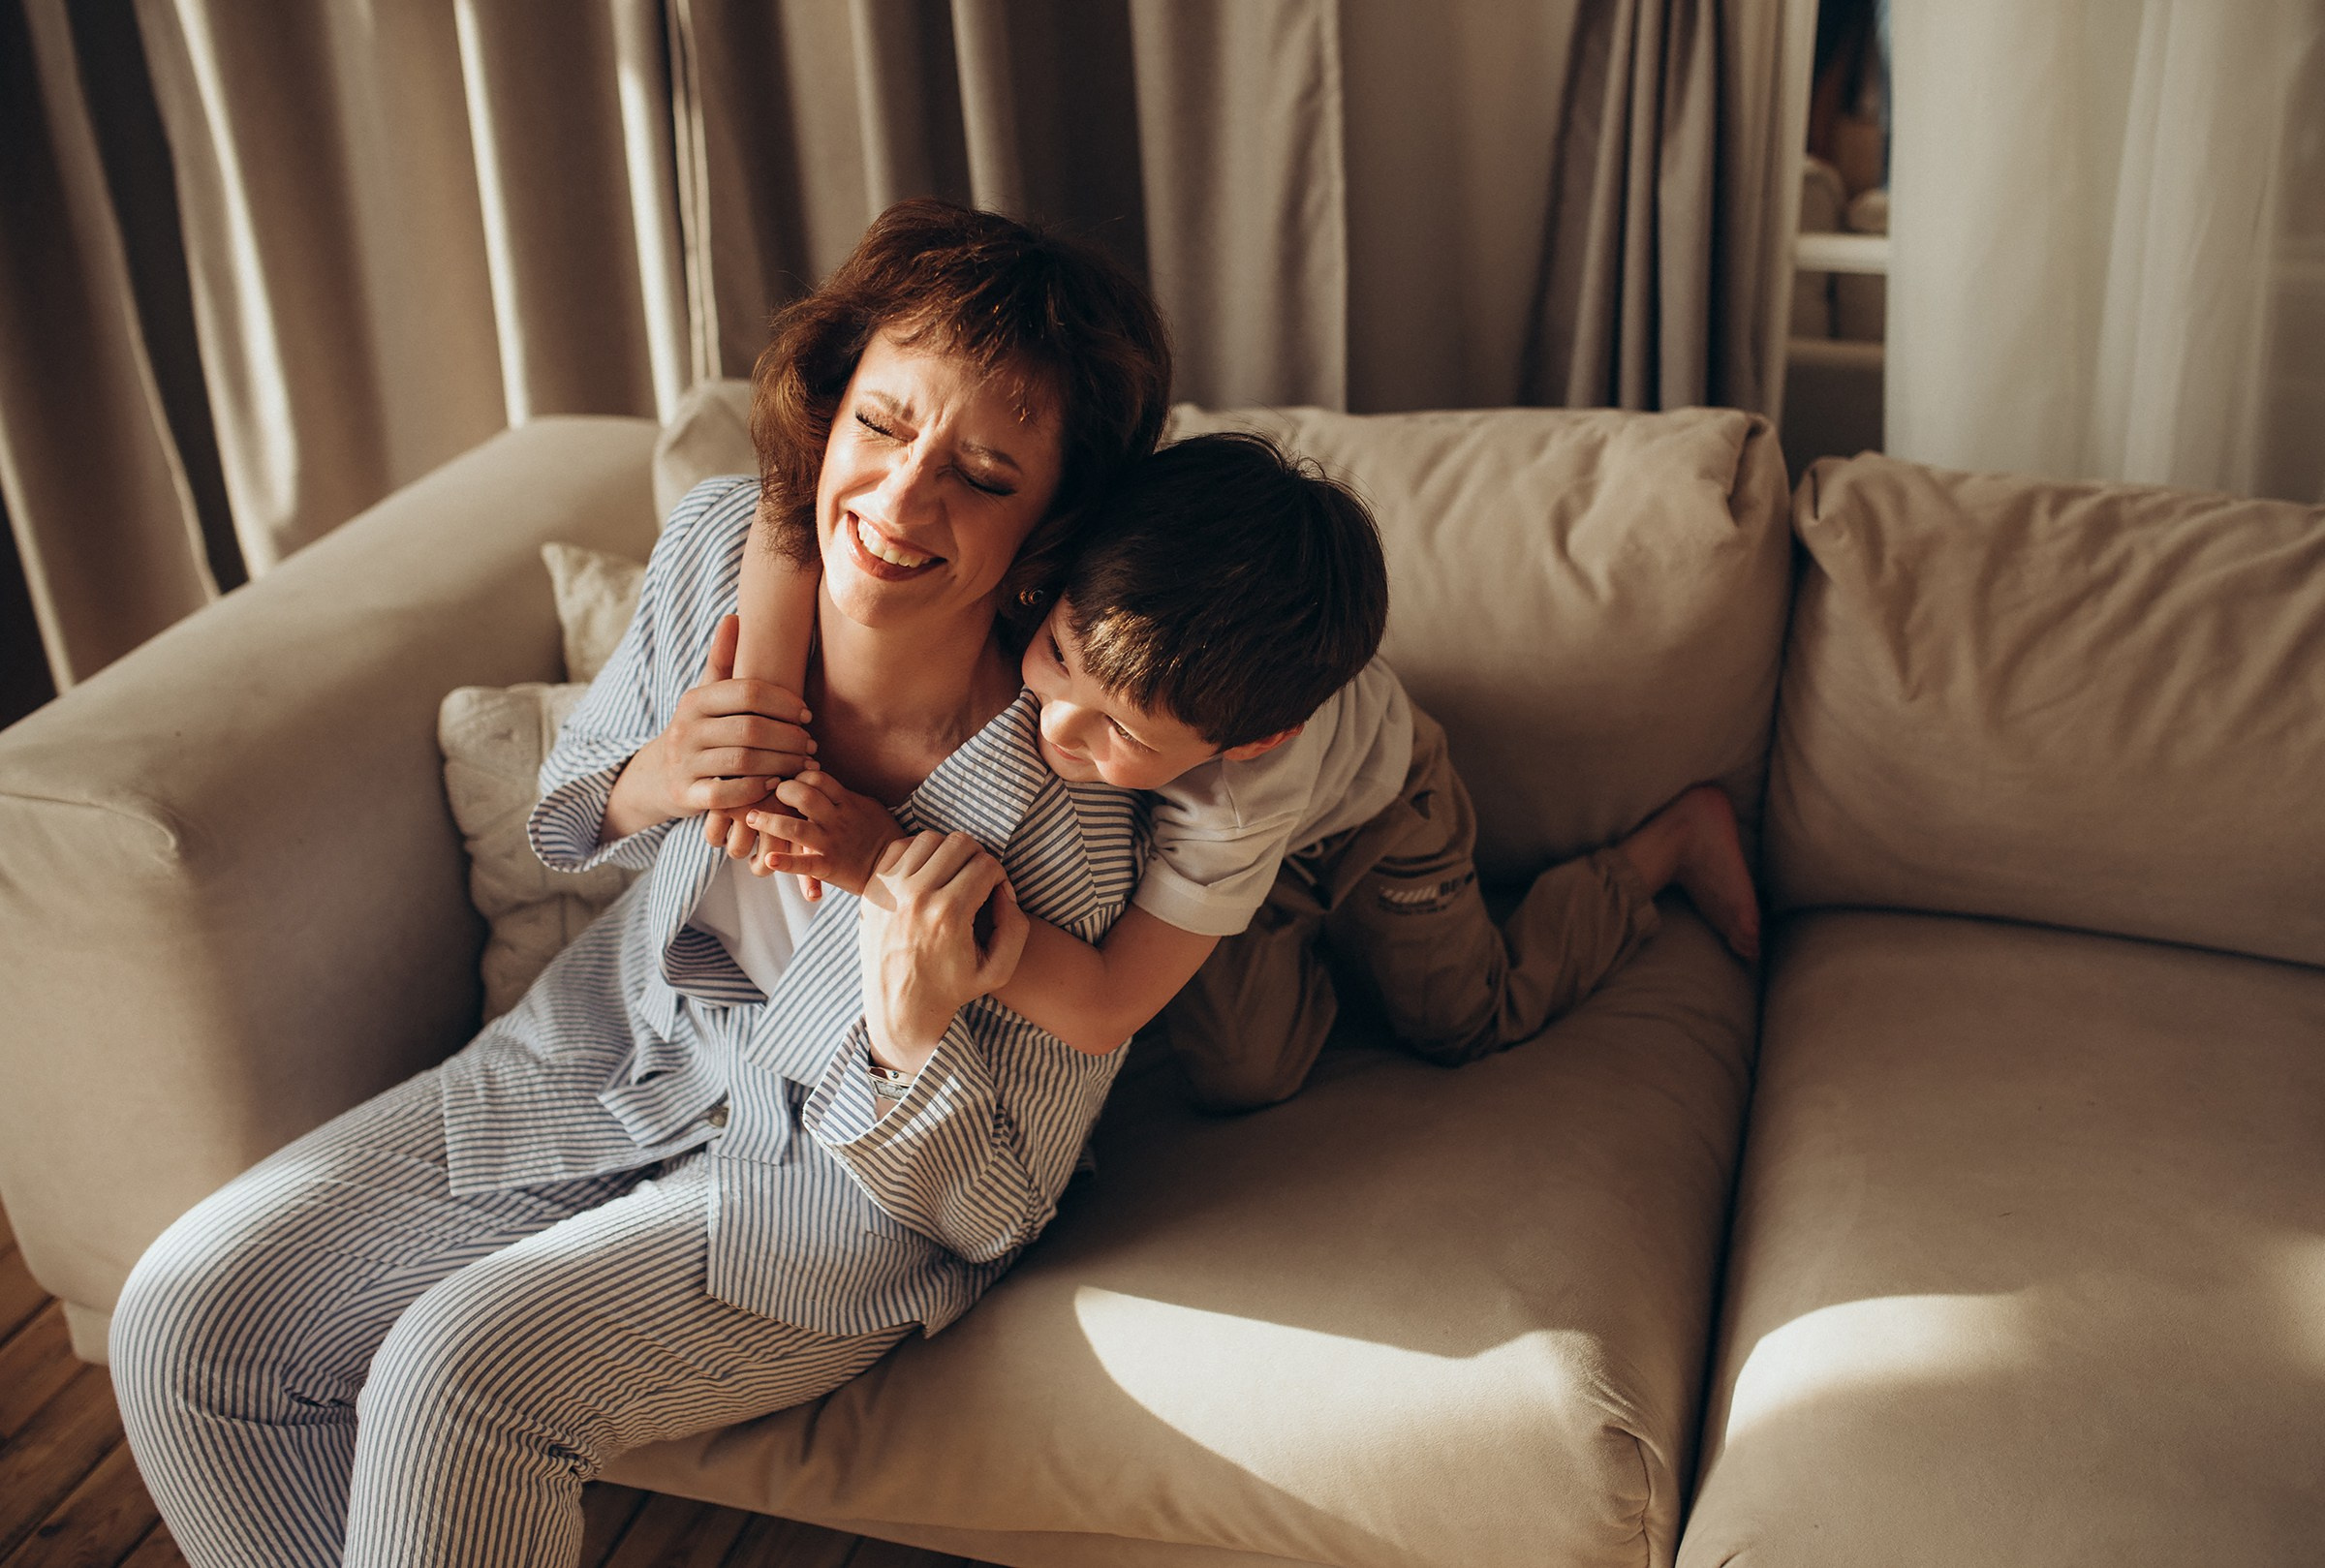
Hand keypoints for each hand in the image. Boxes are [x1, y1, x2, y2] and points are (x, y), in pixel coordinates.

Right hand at [602, 615, 814, 841]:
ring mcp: (684, 764)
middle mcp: (685, 730)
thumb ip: (722, 660)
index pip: (748, 692)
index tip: (806, 714)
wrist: (659, 776)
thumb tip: (734, 616)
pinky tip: (775, 785)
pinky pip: (727, 795)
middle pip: (751, 729)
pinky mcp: (687, 796)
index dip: (784, 702)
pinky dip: (756, 790)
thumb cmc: (698, 730)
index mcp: (695, 701)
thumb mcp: (705, 695)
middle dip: (789, 738)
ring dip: (782, 764)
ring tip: (803, 764)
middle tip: (811, 744)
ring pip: (744, 763)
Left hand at [742, 770, 906, 898]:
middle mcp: (836, 820)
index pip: (817, 778)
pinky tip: (768, 858)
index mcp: (846, 802)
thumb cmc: (881, 833)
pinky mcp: (827, 866)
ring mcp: (830, 843)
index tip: (790, 780)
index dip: (799, 774)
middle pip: (803, 796)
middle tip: (770, 794)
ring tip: (750, 818)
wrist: (894, 867)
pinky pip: (803, 864)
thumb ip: (843, 794)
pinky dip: (784, 862)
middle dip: (781, 791)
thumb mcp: (867, 805)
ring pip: (795, 828)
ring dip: (768, 821)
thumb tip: (820, 777)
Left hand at [855, 832, 1027, 1074]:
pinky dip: (919, 853)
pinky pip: (900, 847)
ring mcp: (889, 890)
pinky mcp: (872, 889)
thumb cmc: (951, 988)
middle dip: (978, 859)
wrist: (899, 1008)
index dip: (1000, 877)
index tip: (995, 897)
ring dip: (949, 853)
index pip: (986, 864)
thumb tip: (1004, 891)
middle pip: (960, 843)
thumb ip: (1016, 927)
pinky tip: (928, 875)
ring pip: (930, 839)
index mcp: (947, 915)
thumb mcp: (999, 970)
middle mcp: (915, 897)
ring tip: (953, 877)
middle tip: (978, 883)